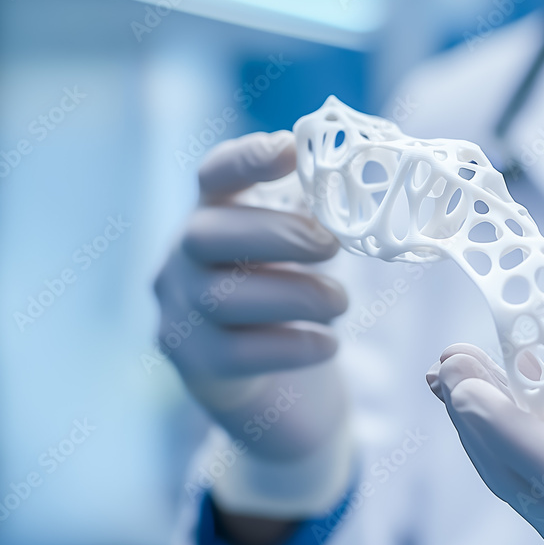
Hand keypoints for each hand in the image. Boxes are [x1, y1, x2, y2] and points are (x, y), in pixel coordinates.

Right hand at [154, 131, 351, 518]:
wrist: (280, 395)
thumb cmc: (293, 304)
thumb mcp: (302, 254)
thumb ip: (318, 218)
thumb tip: (362, 188)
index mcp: (212, 217)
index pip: (213, 176)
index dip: (247, 159)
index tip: (290, 150)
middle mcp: (181, 261)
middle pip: (205, 234)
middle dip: (277, 234)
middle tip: (333, 245)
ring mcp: (181, 315)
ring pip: (222, 296)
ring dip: (295, 293)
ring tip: (340, 301)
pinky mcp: (199, 368)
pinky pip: (238, 353)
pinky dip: (293, 345)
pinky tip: (328, 345)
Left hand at [428, 293, 543, 544]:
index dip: (508, 430)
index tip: (463, 383)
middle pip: (533, 491)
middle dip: (479, 424)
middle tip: (449, 362)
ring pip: (526, 500)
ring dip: (484, 439)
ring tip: (456, 378)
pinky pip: (538, 507)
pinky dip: (509, 458)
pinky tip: (487, 414)